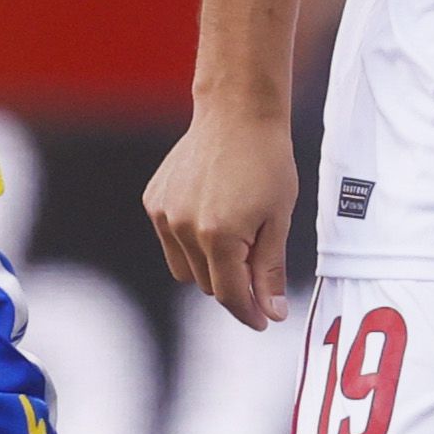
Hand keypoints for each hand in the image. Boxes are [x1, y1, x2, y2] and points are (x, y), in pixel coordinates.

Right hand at [147, 100, 300, 328]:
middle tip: (258, 269)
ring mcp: (164, 214)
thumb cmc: (267, 162)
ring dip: (209, 267)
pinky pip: (171, 240)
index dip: (249, 313)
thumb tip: (271, 312)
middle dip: (233, 286)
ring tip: (235, 238)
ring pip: (185, 269)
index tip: (264, 320)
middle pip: (207, 285)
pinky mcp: (154, 200)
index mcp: (219, 236)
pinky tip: (213, 215)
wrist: (237, 113)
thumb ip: (269, 270)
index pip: (229, 295)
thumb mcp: (279, 219)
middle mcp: (184, 228)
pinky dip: (191, 241)